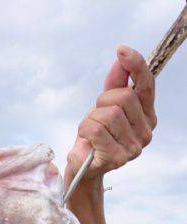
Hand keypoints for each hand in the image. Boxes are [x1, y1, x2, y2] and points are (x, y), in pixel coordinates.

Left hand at [65, 45, 156, 183]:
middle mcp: (146, 132)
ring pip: (109, 114)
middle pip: (124, 97)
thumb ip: (115, 82)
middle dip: (102, 101)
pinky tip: (87, 141)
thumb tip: (121, 58)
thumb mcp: (105, 105)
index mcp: (147, 116)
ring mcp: (134, 147)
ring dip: (91, 119)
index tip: (122, 50)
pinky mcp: (118, 158)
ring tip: (90, 131)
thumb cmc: (96, 135)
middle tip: (96, 115)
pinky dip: (85, 130)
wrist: (83, 165)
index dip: (136, 65)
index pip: (146, 85)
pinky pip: (97, 130)